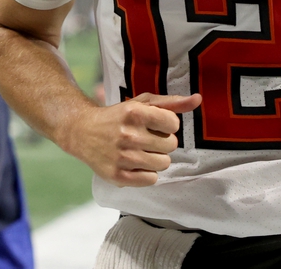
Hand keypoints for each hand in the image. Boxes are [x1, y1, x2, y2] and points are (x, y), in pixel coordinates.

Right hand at [63, 93, 200, 187]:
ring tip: (141, 151)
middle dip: (163, 142)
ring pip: (163, 164)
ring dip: (156, 158)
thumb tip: (198, 99)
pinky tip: (135, 164)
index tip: (156, 124)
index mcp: (134, 113)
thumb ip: (171, 102)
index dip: (168, 125)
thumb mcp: (142, 103)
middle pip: (171, 145)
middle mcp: (128, 135)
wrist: (83, 131)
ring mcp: (122, 157)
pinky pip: (151, 180)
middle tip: (147, 138)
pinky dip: (147, 173)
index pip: (174, 124)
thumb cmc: (119, 116)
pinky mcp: (117, 176)